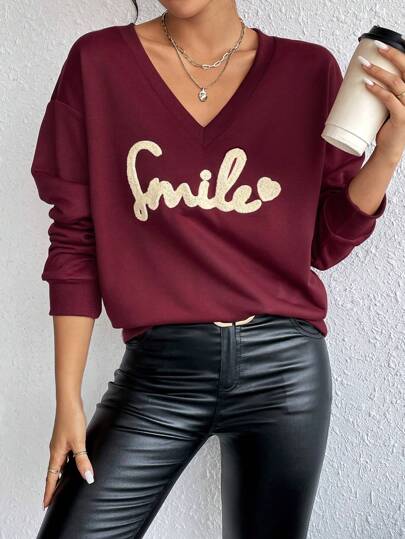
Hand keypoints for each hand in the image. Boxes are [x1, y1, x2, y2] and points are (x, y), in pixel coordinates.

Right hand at [43, 402, 94, 508]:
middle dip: (54, 486)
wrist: (69, 402)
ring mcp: (60, 444)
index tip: (46, 505)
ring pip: (60, 463)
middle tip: (54, 498)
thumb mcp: (79, 442)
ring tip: (64, 484)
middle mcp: (56, 450)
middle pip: (54, 472)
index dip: (49, 492)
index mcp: (56, 454)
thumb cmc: (71, 419)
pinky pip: (65, 455)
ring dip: (61, 474)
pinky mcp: (66, 438)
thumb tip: (88, 477)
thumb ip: (83, 460)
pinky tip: (76, 462)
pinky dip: (68, 463)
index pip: (51, 478)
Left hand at [359, 40, 404, 162]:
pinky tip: (367, 84)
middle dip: (391, 55)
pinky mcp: (402, 118)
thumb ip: (384, 91)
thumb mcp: (389, 104)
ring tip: (364, 65)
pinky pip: (390, 100)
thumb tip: (365, 76)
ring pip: (395, 82)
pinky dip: (378, 91)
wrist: (390, 150)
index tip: (384, 44)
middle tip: (376, 47)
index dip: (399, 53)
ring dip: (378, 72)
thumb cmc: (388, 125)